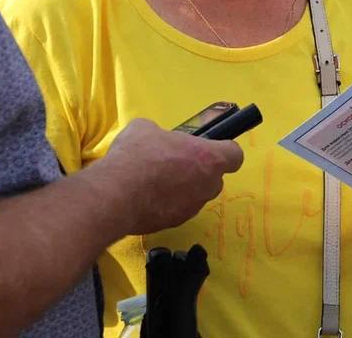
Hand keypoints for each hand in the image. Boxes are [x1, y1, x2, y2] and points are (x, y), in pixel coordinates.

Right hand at [94, 118, 243, 234]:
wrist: (116, 194)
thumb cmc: (138, 155)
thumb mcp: (145, 129)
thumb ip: (161, 134)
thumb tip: (155, 138)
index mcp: (210, 159)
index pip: (235, 156)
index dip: (224, 151)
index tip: (209, 149)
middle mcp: (208, 185)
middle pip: (214, 178)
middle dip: (199, 171)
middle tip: (175, 163)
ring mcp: (192, 208)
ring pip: (195, 196)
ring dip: (182, 189)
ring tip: (155, 181)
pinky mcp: (174, 224)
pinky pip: (177, 210)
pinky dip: (166, 205)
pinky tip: (145, 197)